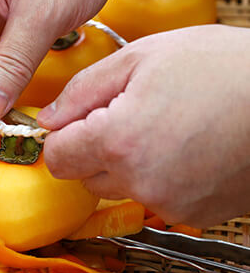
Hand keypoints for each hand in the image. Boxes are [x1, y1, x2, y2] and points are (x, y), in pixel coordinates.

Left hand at [38, 25, 249, 226]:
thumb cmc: (224, 68)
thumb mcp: (142, 57)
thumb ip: (83, 90)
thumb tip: (48, 118)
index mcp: (118, 141)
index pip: (57, 159)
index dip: (62, 137)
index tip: (75, 122)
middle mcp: (141, 181)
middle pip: (85, 176)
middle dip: (94, 148)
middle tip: (128, 113)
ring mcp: (171, 203)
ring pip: (118, 189)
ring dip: (125, 164)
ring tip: (162, 126)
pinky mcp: (197, 215)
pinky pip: (155, 199)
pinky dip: (159, 177)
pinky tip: (185, 147)